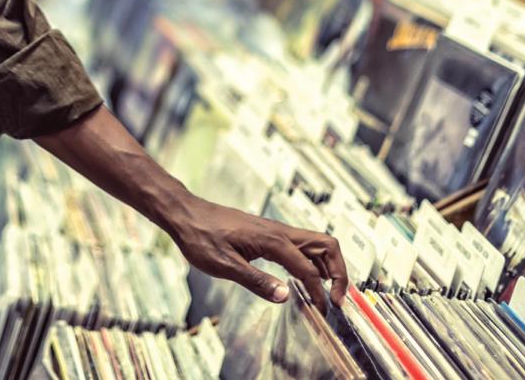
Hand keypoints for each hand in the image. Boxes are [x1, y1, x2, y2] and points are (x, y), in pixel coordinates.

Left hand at [171, 196, 346, 312]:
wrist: (186, 214)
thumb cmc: (201, 236)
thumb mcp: (224, 265)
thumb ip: (256, 281)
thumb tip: (285, 296)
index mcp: (272, 240)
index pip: (308, 268)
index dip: (319, 292)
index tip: (324, 311)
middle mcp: (279, 231)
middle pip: (326, 246)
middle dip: (338, 272)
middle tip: (337, 298)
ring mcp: (274, 230)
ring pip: (315, 243)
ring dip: (327, 266)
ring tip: (326, 291)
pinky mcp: (267, 233)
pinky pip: (300, 245)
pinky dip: (311, 261)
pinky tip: (302, 277)